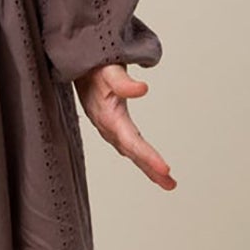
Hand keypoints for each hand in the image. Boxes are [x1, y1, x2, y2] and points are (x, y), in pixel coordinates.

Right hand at [73, 64, 174, 188]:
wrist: (77, 64)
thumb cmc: (94, 66)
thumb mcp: (108, 70)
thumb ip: (123, 81)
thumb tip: (143, 89)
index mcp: (108, 116)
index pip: (132, 142)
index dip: (148, 157)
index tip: (166, 169)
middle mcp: (108, 126)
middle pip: (132, 153)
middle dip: (151, 170)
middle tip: (171, 184)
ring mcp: (109, 127)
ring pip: (131, 152)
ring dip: (147, 167)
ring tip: (167, 181)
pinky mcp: (111, 124)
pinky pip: (128, 145)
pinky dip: (141, 156)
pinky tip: (149, 163)